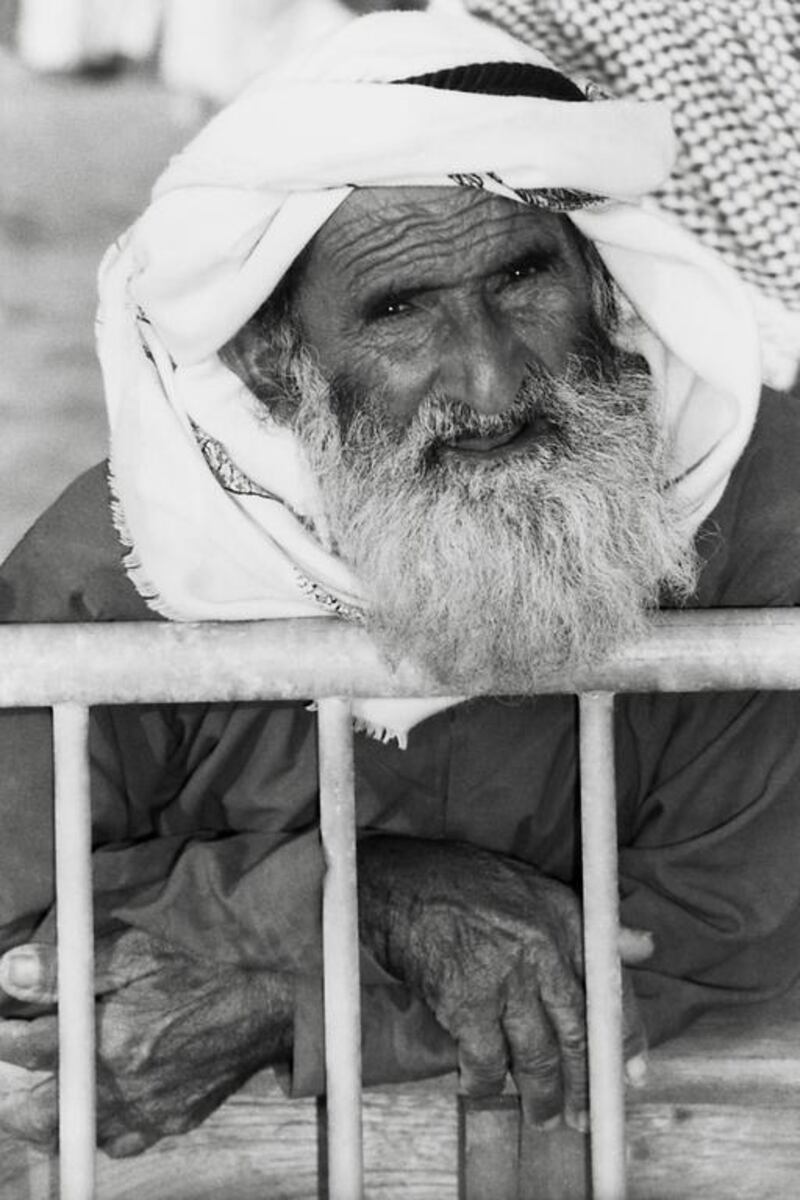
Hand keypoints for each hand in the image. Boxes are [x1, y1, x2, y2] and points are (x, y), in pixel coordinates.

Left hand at [0, 928, 292, 1155]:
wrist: (277, 999)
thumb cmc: (211, 965)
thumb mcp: (139, 951)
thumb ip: (71, 967)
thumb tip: (11, 969)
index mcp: (112, 1040)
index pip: (29, 1048)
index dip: (6, 1032)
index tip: (4, 1021)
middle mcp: (126, 1088)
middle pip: (42, 1116)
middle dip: (15, 1098)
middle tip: (14, 1070)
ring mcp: (151, 1112)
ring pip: (78, 1134)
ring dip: (58, 1111)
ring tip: (57, 1081)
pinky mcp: (173, 1122)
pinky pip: (121, 1138)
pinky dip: (102, 1122)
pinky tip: (106, 1095)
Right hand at [357, 836, 648, 1130]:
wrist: (399, 881)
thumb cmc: (461, 880)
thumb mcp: (533, 886)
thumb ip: (586, 924)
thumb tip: (645, 945)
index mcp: (564, 916)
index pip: (611, 985)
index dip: (628, 1035)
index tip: (634, 1071)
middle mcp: (543, 948)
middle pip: (577, 1031)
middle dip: (585, 1081)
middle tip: (585, 1113)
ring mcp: (506, 978)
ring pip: (537, 1054)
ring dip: (541, 1094)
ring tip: (544, 1118)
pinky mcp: (466, 1002)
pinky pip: (486, 1059)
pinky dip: (484, 1081)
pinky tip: (482, 1089)